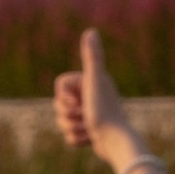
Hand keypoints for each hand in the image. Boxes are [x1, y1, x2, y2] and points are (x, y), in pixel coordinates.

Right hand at [53, 28, 145, 173]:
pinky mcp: (89, 132)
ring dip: (73, 128)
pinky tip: (92, 138)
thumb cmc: (105, 111)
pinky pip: (69, 136)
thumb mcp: (95, 81)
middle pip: (58, 104)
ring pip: (62, 121)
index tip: (79, 102)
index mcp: (91, 81)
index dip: (63, 96)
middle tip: (85, 116)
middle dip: (68, 115)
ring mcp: (89, 113)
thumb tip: (91, 31)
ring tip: (90, 129)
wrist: (116, 142)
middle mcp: (91, 95)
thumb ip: (93, 57)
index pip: (60, 85)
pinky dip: (78, 140)